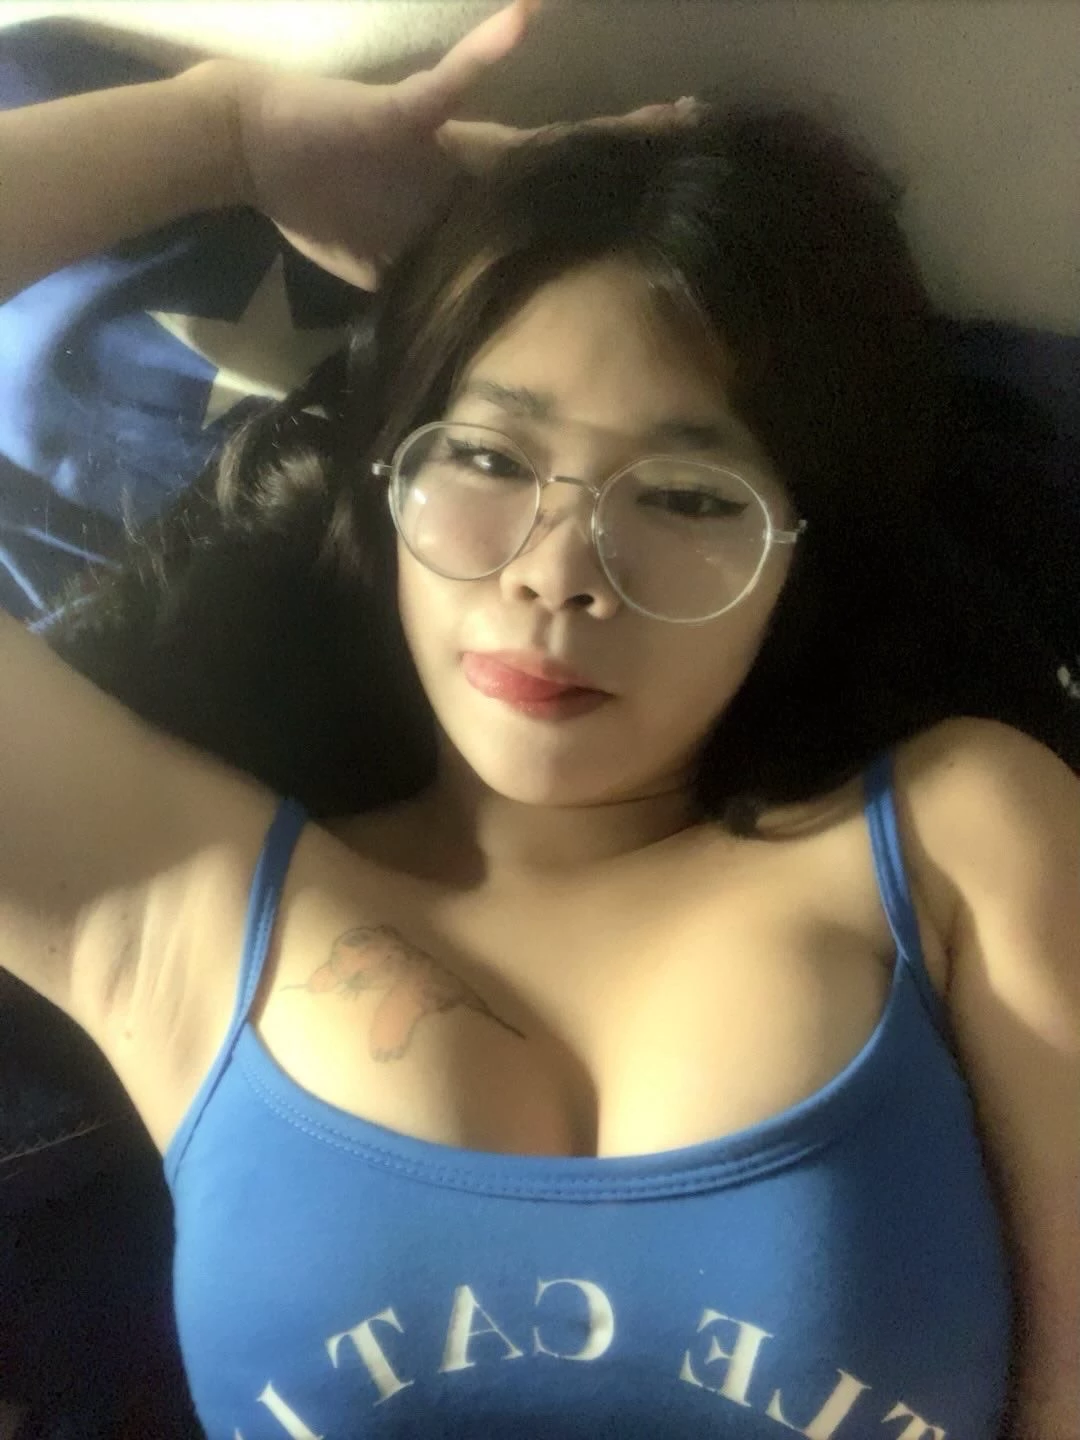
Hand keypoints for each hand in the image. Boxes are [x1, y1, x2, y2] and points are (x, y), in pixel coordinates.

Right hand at [220, 0, 700, 289]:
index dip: (603, 212)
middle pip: (563, 171)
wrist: (254, 142)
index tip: (665, 215)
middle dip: (629, 168)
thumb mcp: (383, 263)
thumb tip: (465, 342)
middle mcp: (469, 168)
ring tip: (665, 117)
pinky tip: (526, 17)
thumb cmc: (320, 196)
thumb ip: (429, 284)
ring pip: (531, 138)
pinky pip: (444, 88)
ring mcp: (442, 140)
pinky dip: (482, 57)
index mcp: (466, 202)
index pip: (547, 210)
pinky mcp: (401, 116)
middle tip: (704, 155)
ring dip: (593, 131)